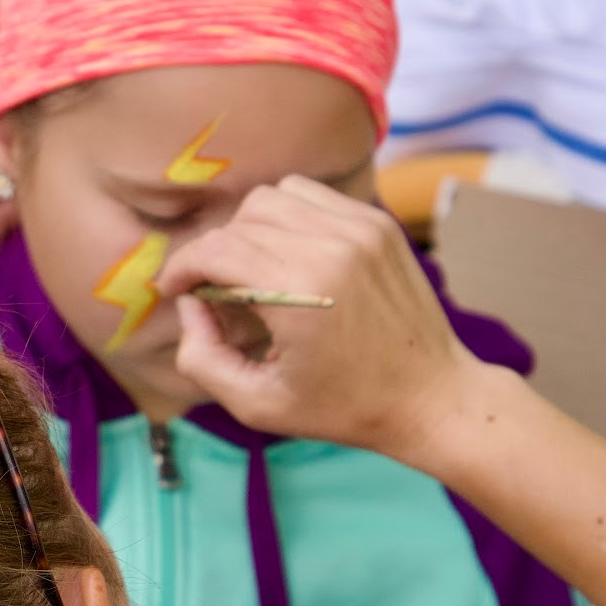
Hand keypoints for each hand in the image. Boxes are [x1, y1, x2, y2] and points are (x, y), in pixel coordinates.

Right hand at [155, 176, 479, 460]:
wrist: (430, 397)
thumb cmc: (344, 408)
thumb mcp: (258, 404)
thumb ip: (203, 357)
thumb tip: (189, 306)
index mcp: (301, 290)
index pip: (216, 249)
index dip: (182, 268)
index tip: (175, 291)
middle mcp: (332, 245)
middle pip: (241, 219)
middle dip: (215, 252)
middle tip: (218, 293)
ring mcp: (361, 228)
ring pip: (275, 196)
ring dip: (251, 228)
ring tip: (255, 270)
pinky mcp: (379, 224)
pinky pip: (313, 197)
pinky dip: (289, 219)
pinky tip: (291, 258)